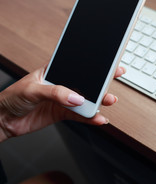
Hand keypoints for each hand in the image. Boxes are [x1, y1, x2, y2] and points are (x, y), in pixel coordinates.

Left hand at [0, 65, 125, 141]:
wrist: (3, 121)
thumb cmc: (11, 98)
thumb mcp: (32, 90)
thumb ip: (55, 92)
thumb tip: (75, 97)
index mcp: (54, 71)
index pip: (77, 66)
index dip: (93, 64)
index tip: (108, 64)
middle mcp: (62, 85)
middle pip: (86, 82)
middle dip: (101, 81)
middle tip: (113, 80)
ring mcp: (64, 100)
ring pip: (86, 99)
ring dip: (99, 101)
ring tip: (108, 101)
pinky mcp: (63, 114)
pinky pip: (81, 115)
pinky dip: (91, 118)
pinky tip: (98, 118)